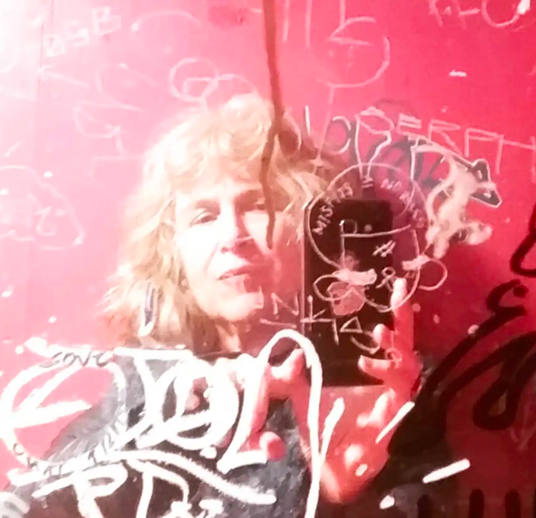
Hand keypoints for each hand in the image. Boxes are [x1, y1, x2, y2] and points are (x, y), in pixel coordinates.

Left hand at [290, 278, 420, 502]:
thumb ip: (294, 375)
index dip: (393, 314)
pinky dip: (385, 374)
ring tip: (379, 331)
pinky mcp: (393, 416)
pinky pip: (398, 392)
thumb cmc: (323, 427)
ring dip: (395, 346)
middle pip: (405, 344)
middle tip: (400, 291)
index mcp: (372, 372)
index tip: (393, 286)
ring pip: (408, 366)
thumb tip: (293, 351)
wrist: (329, 466)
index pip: (387, 338)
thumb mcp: (303, 395)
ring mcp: (393, 399)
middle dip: (404, 317)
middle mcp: (388, 382)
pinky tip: (365, 363)